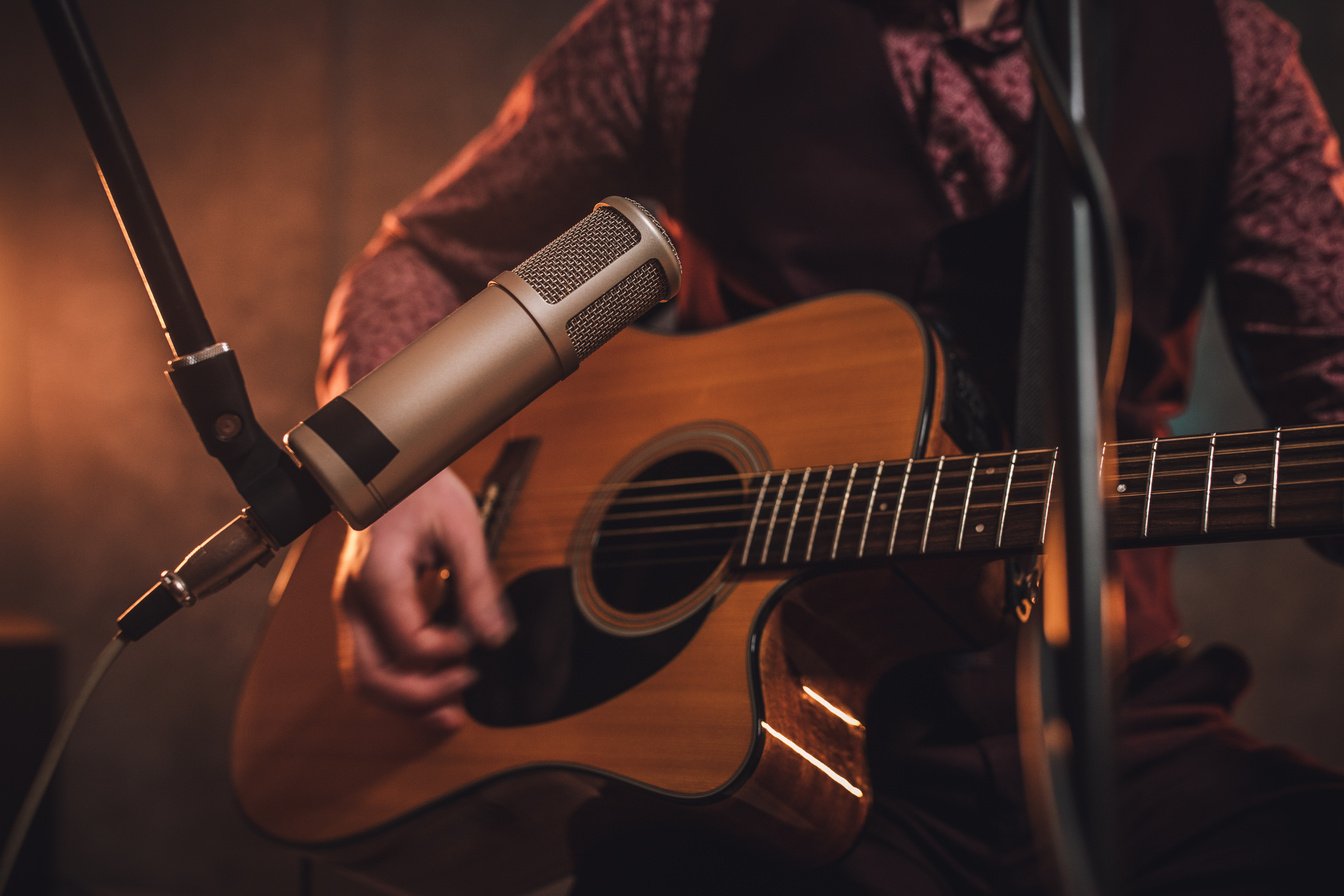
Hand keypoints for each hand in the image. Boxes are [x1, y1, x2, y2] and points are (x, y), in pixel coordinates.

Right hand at [331, 466, 512, 732]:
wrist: (383, 465)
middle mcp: (353, 600)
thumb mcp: (461, 526)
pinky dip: (400, 683)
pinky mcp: (359, 611)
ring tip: (450, 713)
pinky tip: (434, 689)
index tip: (479, 642)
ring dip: (406, 702)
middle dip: (420, 699)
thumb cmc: (420, 487)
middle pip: (371, 677)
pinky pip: (371, 662)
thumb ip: (477, 584)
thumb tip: (495, 638)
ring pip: (364, 678)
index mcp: (378, 578)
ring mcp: (350, 609)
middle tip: (464, 700)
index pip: (410, 645)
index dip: (450, 653)